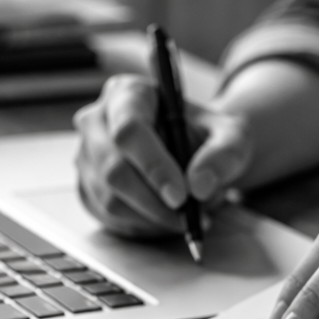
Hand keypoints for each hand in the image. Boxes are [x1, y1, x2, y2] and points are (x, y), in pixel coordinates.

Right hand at [73, 74, 252, 236]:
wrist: (193, 149)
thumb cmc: (207, 136)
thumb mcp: (232, 136)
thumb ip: (224, 154)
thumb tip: (199, 186)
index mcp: (127, 93)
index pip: (129, 130)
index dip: (154, 166)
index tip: (182, 196)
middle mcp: (96, 121)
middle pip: (114, 169)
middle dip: (154, 202)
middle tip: (190, 217)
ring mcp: (86, 155)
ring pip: (110, 199)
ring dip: (151, 218)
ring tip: (185, 217)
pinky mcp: (86, 186)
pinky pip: (108, 216)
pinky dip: (141, 225)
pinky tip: (165, 217)